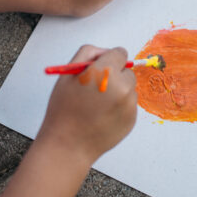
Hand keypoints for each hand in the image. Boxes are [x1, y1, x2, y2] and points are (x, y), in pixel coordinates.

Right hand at [37, 45, 137, 162]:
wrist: (68, 145)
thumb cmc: (64, 110)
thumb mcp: (68, 74)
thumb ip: (88, 54)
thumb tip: (106, 52)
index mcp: (105, 71)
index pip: (120, 53)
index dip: (109, 60)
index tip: (102, 67)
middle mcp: (121, 86)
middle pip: (127, 71)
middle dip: (115, 76)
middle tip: (97, 89)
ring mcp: (129, 104)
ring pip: (129, 89)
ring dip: (118, 92)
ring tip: (97, 106)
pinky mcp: (133, 119)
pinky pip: (129, 105)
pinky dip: (120, 108)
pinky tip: (103, 117)